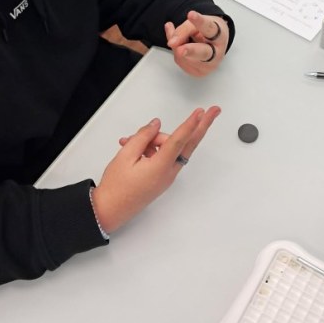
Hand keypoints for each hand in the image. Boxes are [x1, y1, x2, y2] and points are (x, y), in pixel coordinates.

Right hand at [92, 106, 220, 232]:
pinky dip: (152, 148)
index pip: (179, 140)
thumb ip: (142, 137)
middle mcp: (168, 172)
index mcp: (160, 166)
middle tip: (214, 111)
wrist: (110, 211)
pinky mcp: (162, 178)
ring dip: (155, 139)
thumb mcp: (125, 156)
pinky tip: (135, 147)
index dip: (191, 123)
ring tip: (129, 141)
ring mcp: (166, 176)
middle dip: (201, 126)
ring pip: (171, 147)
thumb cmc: (116, 187)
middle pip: (188, 143)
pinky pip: (164, 156)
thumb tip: (156, 125)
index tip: (201, 112)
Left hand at [165, 10, 228, 77]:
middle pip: (203, 53)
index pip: (209, 28)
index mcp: (220, 36)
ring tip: (187, 39)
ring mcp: (208, 66)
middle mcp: (217, 53)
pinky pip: (179, 61)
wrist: (214, 44)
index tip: (191, 14)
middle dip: (191, 51)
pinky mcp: (198, 72)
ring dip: (179, 45)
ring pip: (184, 56)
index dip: (199, 21)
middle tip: (181, 49)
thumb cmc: (207, 32)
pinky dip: (178, 52)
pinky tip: (184, 47)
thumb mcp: (197, 24)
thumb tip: (172, 42)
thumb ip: (184, 29)